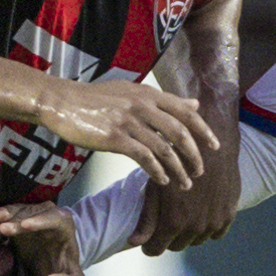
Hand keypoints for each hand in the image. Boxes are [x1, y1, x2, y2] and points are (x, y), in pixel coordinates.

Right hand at [0, 202, 83, 275]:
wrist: (57, 263)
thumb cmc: (66, 270)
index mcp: (65, 227)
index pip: (54, 219)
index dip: (40, 221)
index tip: (25, 226)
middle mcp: (50, 215)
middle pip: (34, 213)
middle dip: (19, 219)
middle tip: (3, 228)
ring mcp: (34, 215)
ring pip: (21, 210)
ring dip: (9, 214)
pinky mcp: (20, 218)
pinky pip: (12, 212)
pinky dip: (4, 213)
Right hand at [33, 78, 219, 188]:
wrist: (61, 101)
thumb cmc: (95, 98)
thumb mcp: (132, 92)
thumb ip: (164, 100)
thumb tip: (194, 104)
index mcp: (148, 94)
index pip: (186, 112)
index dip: (203, 130)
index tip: (215, 146)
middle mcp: (142, 105)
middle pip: (180, 133)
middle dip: (194, 155)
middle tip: (200, 171)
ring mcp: (129, 121)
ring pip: (164, 149)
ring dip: (178, 169)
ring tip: (185, 183)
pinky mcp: (115, 137)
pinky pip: (143, 157)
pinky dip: (157, 171)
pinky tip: (162, 181)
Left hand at [133, 129, 240, 254]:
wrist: (212, 147)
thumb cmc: (177, 164)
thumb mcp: (155, 188)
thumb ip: (146, 219)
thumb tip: (134, 243)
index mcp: (174, 222)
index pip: (155, 250)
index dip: (149, 244)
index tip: (148, 236)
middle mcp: (195, 228)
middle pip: (175, 247)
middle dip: (168, 236)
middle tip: (166, 216)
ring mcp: (214, 223)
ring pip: (195, 241)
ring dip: (189, 232)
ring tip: (185, 209)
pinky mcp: (228, 216)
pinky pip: (215, 234)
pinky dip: (208, 227)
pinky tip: (202, 210)